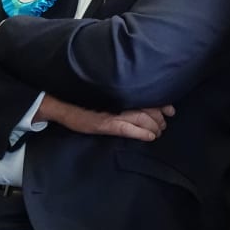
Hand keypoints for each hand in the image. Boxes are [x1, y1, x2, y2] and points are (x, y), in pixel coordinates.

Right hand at [35, 95, 174, 140]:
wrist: (58, 102)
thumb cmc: (80, 97)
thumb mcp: (102, 95)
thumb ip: (119, 96)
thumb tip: (139, 98)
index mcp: (119, 91)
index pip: (146, 97)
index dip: (161, 104)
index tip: (171, 110)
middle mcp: (117, 99)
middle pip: (147, 108)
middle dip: (159, 119)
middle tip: (164, 125)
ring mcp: (110, 111)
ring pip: (141, 118)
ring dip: (153, 127)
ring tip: (158, 132)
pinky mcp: (103, 123)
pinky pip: (126, 128)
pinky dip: (140, 133)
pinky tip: (150, 137)